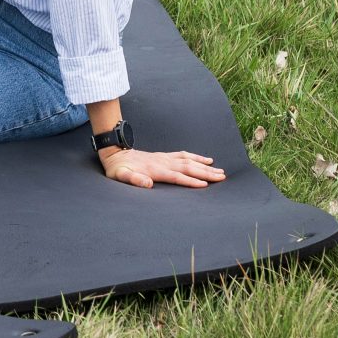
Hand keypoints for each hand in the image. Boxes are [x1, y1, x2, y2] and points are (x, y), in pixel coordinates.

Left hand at [98, 146, 225, 190]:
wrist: (115, 153)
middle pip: (188, 168)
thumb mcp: (120, 176)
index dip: (191, 181)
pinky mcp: (165, 156)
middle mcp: (163, 162)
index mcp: (155, 170)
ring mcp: (165, 158)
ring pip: (189, 161)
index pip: (177, 176)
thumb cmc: (118, 168)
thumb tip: (147, 184)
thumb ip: (133, 179)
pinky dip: (197, 157)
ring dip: (205, 166)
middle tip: (222, 178)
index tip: (205, 185)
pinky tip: (207, 159)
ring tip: (220, 171)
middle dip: (206, 173)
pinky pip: (184, 155)